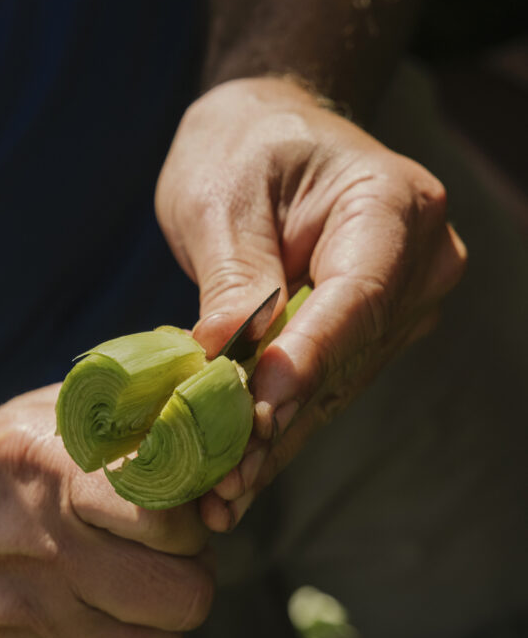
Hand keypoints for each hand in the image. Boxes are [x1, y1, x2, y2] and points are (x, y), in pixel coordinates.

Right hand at [0, 386, 213, 637]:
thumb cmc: (8, 468)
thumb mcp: (59, 416)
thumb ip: (142, 414)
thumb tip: (227, 412)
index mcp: (43, 471)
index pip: (164, 518)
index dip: (189, 522)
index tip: (178, 516)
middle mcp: (24, 553)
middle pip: (180, 599)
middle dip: (190, 578)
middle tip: (168, 560)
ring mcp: (11, 625)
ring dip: (158, 623)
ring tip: (132, 588)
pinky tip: (84, 616)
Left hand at [156, 77, 466, 530]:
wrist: (266, 136)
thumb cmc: (243, 147)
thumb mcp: (222, 197)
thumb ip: (233, 279)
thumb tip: (223, 361)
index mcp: (393, 206)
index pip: (355, 297)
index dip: (307, 361)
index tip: (259, 413)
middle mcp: (416, 264)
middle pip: (347, 358)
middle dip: (280, 424)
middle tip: (224, 485)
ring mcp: (400, 308)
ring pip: (334, 390)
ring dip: (275, 446)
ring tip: (220, 501)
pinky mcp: (369, 339)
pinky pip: (322, 392)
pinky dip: (277, 434)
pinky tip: (237, 483)